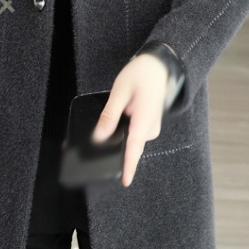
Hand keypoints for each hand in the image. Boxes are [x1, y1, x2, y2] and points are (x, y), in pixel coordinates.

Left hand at [91, 53, 169, 186]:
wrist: (158, 66)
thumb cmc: (141, 75)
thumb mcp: (120, 92)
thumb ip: (109, 115)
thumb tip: (99, 136)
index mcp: (145, 120)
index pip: (135, 148)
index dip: (129, 166)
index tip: (125, 181)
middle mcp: (151, 128)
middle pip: (130, 147)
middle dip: (112, 151)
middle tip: (90, 149)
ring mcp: (151, 127)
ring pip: (131, 140)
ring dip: (117, 140)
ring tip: (100, 132)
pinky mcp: (148, 125)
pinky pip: (134, 134)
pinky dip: (123, 133)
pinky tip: (113, 126)